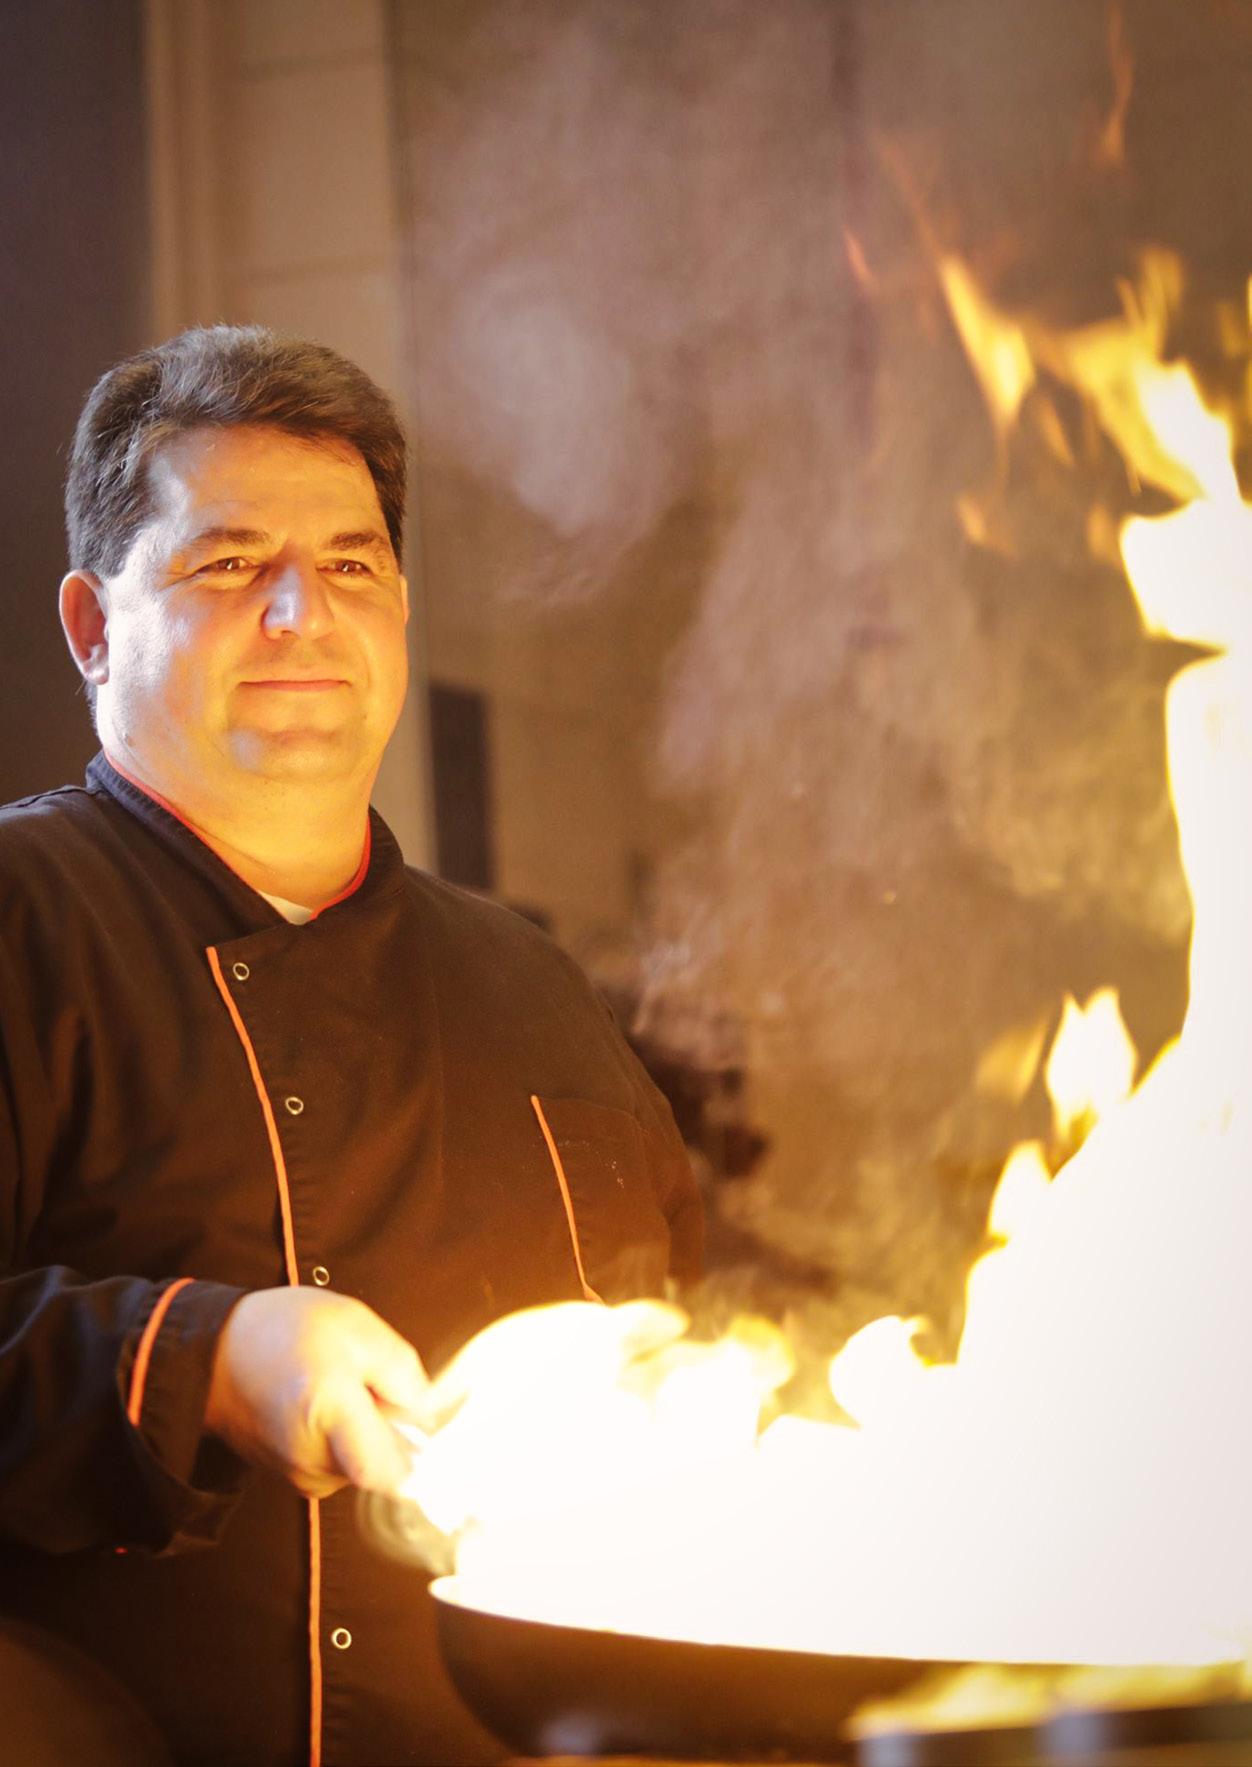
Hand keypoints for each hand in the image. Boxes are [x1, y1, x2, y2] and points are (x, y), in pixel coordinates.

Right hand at [204, 1287, 429, 1498]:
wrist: (214, 1353)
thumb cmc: (283, 1331)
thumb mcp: (355, 1325)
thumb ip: (402, 1369)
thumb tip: (426, 1410)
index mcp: (331, 1415)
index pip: (394, 1474)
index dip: (418, 1453)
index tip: (414, 1420)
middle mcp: (314, 1458)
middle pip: (384, 1466)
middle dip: (390, 1431)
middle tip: (368, 1388)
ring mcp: (298, 1474)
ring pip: (361, 1466)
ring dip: (365, 1434)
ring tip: (339, 1392)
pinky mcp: (290, 1478)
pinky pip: (338, 1466)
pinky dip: (342, 1441)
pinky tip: (322, 1407)